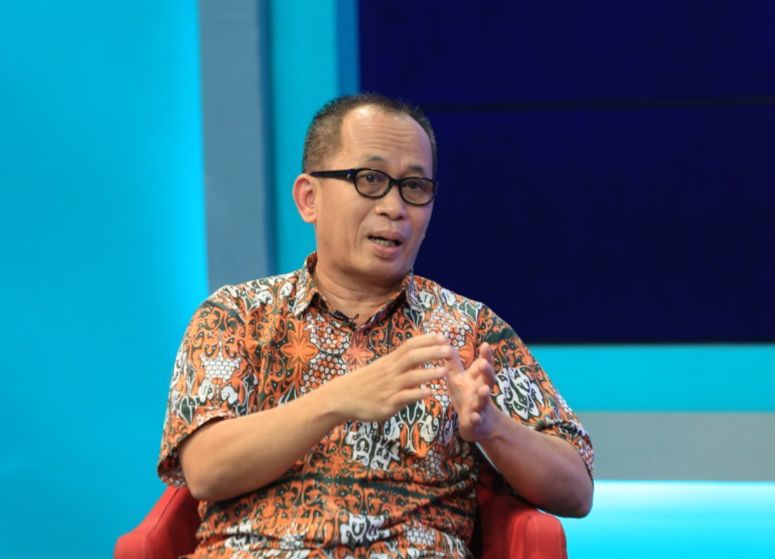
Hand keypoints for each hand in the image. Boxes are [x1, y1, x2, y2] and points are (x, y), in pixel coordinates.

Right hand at [327, 334, 449, 422]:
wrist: (343, 397)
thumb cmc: (365, 382)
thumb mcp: (381, 367)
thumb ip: (399, 362)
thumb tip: (419, 354)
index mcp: (390, 361)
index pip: (410, 345)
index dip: (427, 340)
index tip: (443, 337)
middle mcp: (391, 371)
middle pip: (413, 357)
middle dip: (432, 352)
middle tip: (449, 350)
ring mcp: (390, 387)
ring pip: (411, 377)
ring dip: (429, 373)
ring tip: (445, 371)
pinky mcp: (388, 403)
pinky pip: (405, 397)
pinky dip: (418, 393)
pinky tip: (430, 392)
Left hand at [444, 342, 496, 441]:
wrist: (476, 423)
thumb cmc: (466, 395)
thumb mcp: (458, 377)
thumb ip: (453, 362)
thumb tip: (444, 342)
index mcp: (478, 379)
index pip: (484, 365)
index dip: (485, 356)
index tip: (484, 345)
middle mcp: (481, 390)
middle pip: (488, 380)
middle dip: (487, 372)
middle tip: (484, 364)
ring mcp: (480, 406)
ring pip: (483, 400)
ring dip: (484, 395)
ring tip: (484, 389)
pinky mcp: (475, 420)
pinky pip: (476, 420)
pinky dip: (476, 418)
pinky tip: (474, 416)